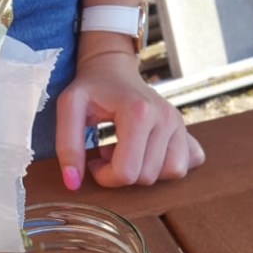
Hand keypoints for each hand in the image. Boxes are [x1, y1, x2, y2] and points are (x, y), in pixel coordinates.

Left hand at [56, 39, 204, 189]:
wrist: (113, 68)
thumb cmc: (91, 88)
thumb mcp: (69, 108)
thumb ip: (67, 146)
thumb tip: (73, 183)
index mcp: (138, 113)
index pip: (126, 172)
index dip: (105, 176)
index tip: (94, 161)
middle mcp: (165, 117)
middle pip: (146, 177)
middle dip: (122, 173)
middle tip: (108, 151)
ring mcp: (179, 124)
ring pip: (168, 175)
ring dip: (143, 171)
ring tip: (126, 150)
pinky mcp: (185, 130)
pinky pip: (182, 166)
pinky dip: (164, 169)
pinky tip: (147, 154)